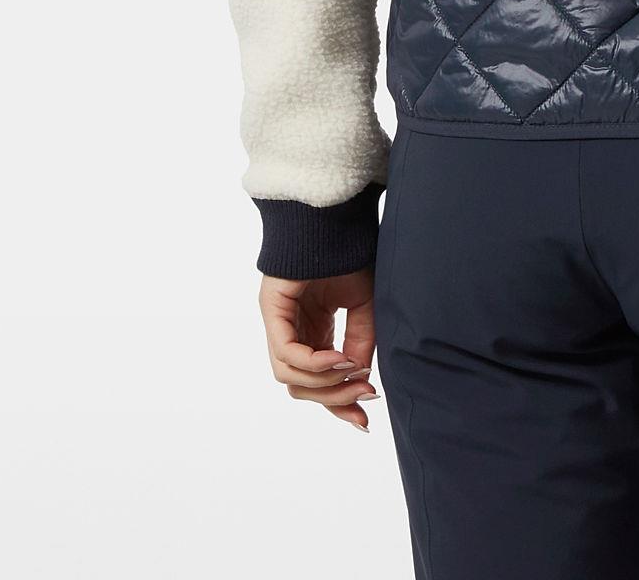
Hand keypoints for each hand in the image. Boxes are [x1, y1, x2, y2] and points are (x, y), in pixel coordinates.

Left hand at [259, 269, 379, 429]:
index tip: (365, 420)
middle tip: (366, 397)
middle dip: (334, 399)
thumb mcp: (364, 306)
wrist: (335, 218)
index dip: (339, 404)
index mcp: (312, 331)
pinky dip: (314, 363)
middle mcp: (291, 332)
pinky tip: (340, 359)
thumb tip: (361, 380)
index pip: (317, 382)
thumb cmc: (349, 254)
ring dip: (325, 383)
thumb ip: (361, 342)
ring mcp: (278, 323)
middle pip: (301, 388)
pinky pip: (287, 353)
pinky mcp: (272, 312)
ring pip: (290, 378)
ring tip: (355, 370)